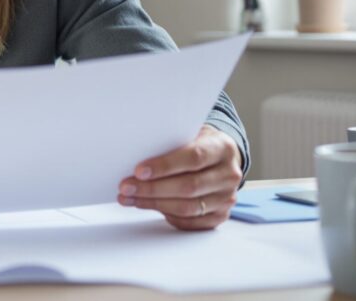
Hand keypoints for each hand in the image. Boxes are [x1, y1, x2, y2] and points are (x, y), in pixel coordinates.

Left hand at [117, 125, 241, 229]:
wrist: (221, 157)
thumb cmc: (198, 143)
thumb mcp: (189, 133)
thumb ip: (170, 142)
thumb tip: (135, 156)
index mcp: (222, 148)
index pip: (194, 158)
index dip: (165, 166)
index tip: (139, 171)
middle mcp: (229, 175)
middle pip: (189, 187)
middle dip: (152, 189)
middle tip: (126, 187)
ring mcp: (226, 198)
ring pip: (187, 207)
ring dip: (154, 204)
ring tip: (130, 198)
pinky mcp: (220, 215)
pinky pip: (190, 222)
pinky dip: (167, 215)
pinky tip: (148, 206)